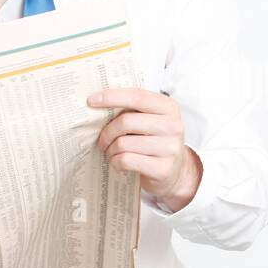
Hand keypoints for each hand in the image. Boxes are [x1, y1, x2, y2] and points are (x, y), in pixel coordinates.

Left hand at [89, 87, 202, 212]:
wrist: (175, 171)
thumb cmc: (155, 141)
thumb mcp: (151, 120)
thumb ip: (134, 109)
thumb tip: (98, 101)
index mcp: (169, 107)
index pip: (137, 96)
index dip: (112, 96)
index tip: (91, 100)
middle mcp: (173, 126)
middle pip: (126, 121)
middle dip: (107, 132)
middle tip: (102, 140)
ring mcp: (170, 148)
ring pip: (123, 143)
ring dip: (111, 150)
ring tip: (112, 152)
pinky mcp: (163, 169)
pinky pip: (126, 160)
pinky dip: (116, 162)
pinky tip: (118, 163)